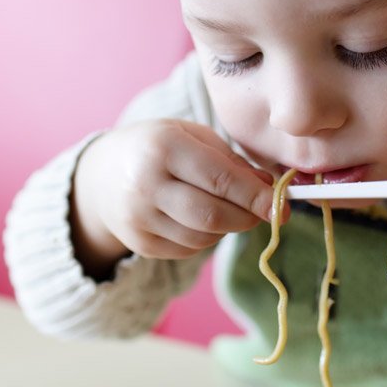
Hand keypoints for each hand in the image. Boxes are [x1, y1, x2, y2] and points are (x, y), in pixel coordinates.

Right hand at [71, 119, 276, 275]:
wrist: (103, 173)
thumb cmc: (160, 147)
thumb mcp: (194, 137)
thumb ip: (233, 162)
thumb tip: (270, 188)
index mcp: (163, 147)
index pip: (220, 180)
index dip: (256, 197)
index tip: (282, 205)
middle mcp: (146, 184)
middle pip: (213, 216)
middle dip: (247, 217)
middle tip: (264, 211)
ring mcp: (138, 218)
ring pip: (204, 237)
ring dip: (228, 227)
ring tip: (227, 207)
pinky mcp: (139, 243)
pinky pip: (189, 249)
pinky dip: (206, 237)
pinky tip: (199, 218)